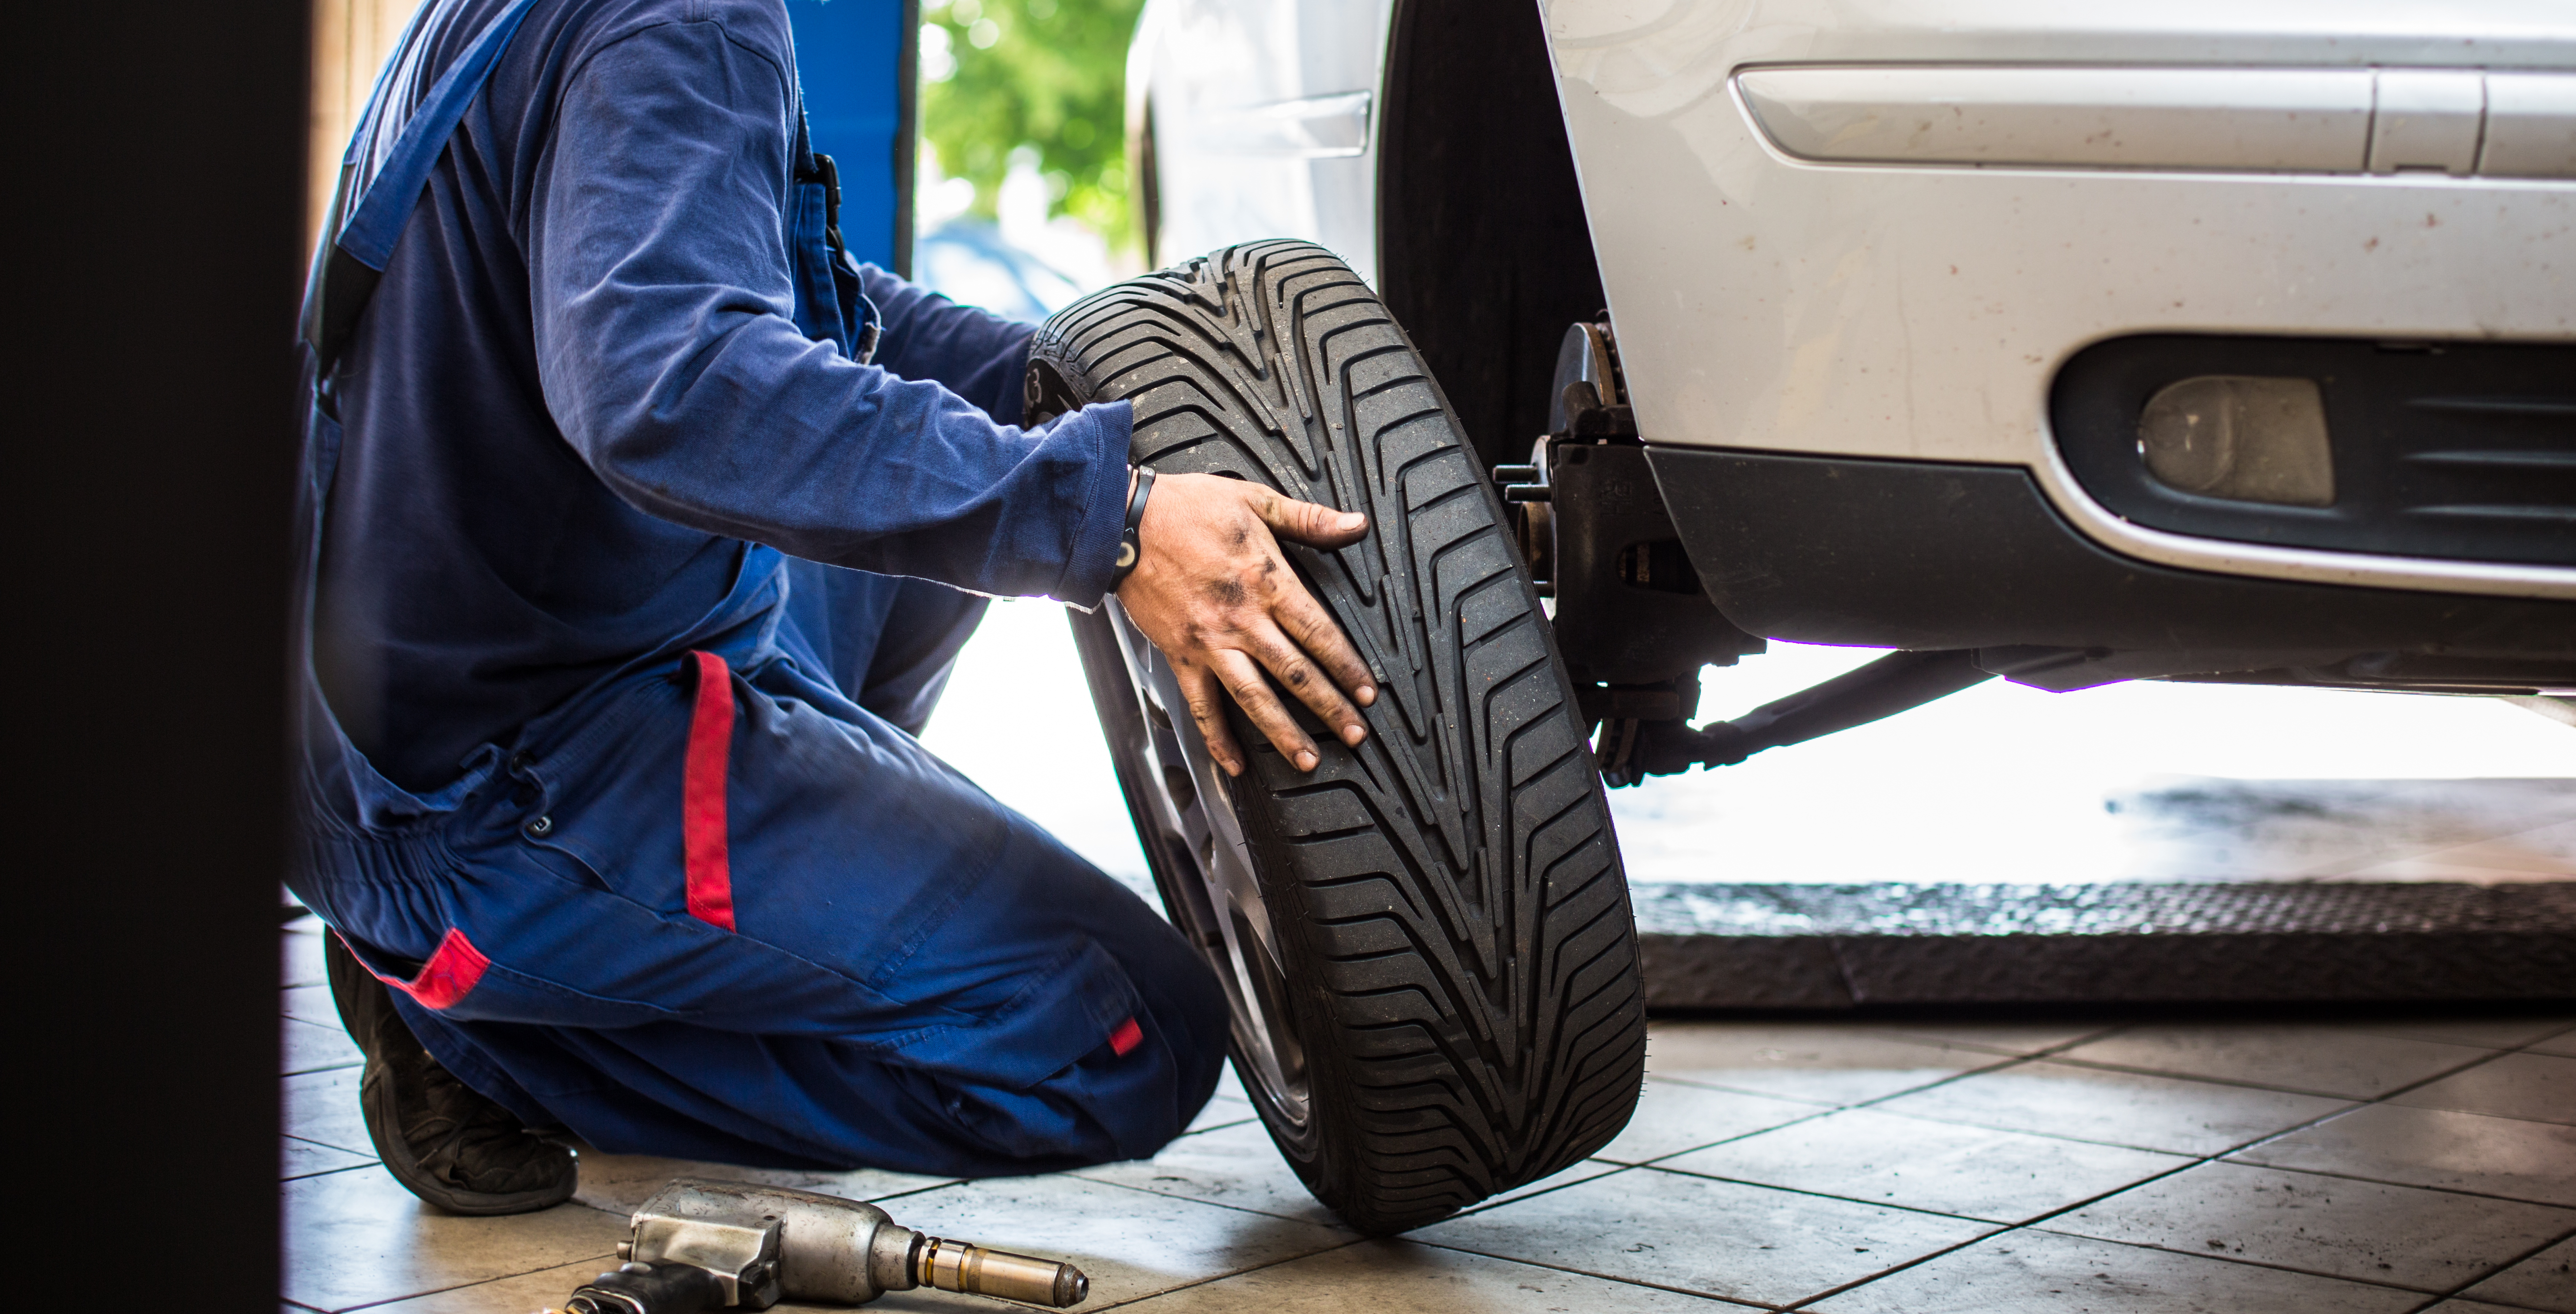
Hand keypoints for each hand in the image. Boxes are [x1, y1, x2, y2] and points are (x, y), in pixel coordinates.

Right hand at [1115, 471, 1375, 775]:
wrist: (1122, 523)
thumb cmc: (1186, 508)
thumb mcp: (1255, 500)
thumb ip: (1309, 518)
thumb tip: (1355, 524)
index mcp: (1266, 580)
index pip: (1319, 632)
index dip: (1347, 665)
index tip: (1367, 691)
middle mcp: (1241, 619)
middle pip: (1295, 673)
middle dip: (1329, 707)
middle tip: (1355, 734)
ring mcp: (1209, 642)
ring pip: (1253, 697)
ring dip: (1282, 733)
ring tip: (1307, 760)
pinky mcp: (1180, 655)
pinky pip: (1201, 705)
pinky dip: (1216, 738)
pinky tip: (1233, 763)